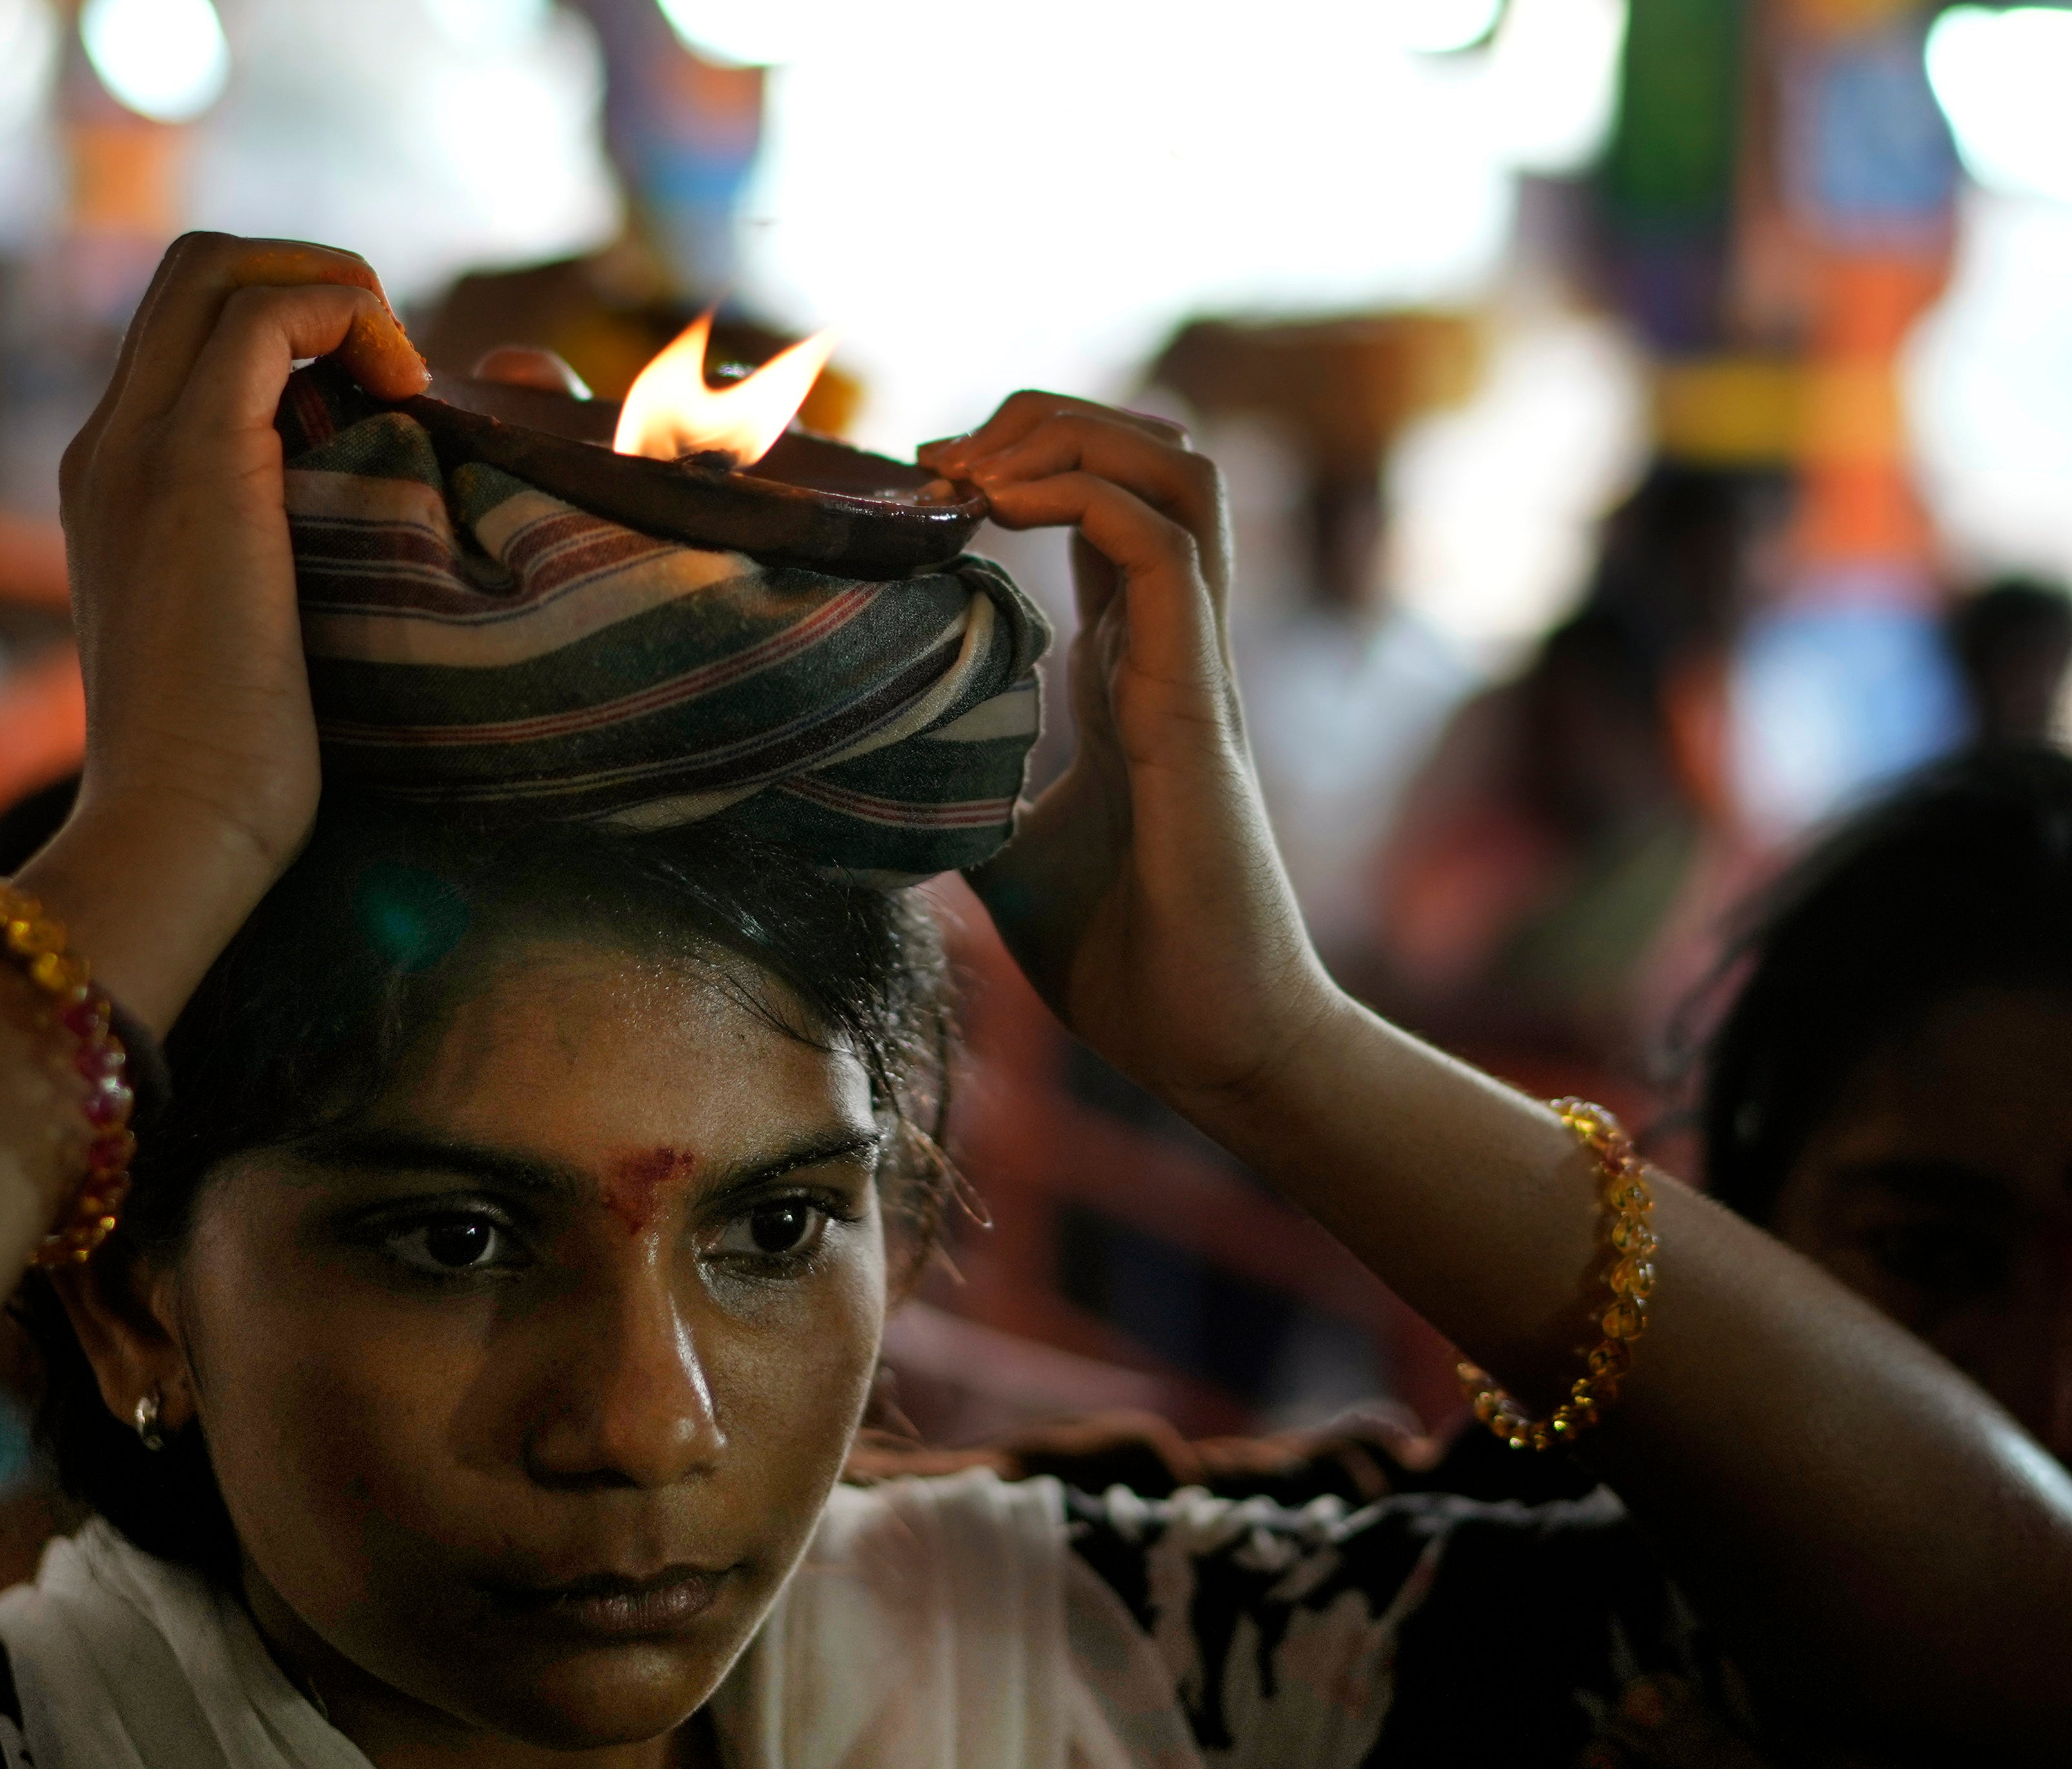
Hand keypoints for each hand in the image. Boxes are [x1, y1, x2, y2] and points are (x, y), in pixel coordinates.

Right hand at [30, 235, 428, 1022]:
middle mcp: (114, 444)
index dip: (296, 324)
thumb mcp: (261, 644)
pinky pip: (264, 314)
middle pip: (199, 267)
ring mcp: (140, 446)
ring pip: (222, 265)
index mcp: (124, 480)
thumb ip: (283, 573)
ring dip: (333, 290)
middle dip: (313, 282)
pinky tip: (400, 393)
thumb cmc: (242, 776)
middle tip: (394, 376)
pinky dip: (344, 315)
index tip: (378, 404)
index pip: (193, 326)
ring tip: (400, 381)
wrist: (175, 832)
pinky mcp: (190, 463)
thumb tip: (369, 543)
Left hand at [921, 395, 1336, 1119]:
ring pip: (1176, 475)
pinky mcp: (1195, 706)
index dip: (1017, 465)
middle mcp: (1169, 645)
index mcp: (1129, 667)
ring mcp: (1191, 666)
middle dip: (1043, 421)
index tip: (920, 490)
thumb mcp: (1006, 852)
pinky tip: (1002, 518)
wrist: (1209, 1044)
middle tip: (941, 463)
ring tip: (976, 476)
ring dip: (1068, 443)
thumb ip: (961, 791)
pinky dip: (1082, 502)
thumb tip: (862, 773)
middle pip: (1149, 456)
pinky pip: (1162, 553)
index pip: (1100, 509)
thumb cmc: (1127, 956)